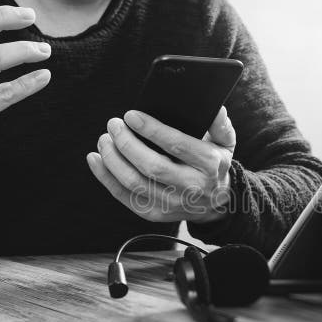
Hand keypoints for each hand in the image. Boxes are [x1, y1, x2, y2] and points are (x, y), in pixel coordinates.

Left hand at [87, 107, 235, 223]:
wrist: (217, 204)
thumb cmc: (215, 165)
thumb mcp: (225, 142)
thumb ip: (218, 123)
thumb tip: (214, 107)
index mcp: (208, 165)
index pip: (176, 146)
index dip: (151, 130)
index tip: (131, 116)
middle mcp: (191, 187)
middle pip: (152, 166)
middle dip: (127, 143)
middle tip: (113, 125)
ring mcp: (171, 203)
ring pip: (134, 183)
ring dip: (113, 160)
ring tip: (104, 139)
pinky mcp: (154, 213)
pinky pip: (124, 196)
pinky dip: (105, 177)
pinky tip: (96, 159)